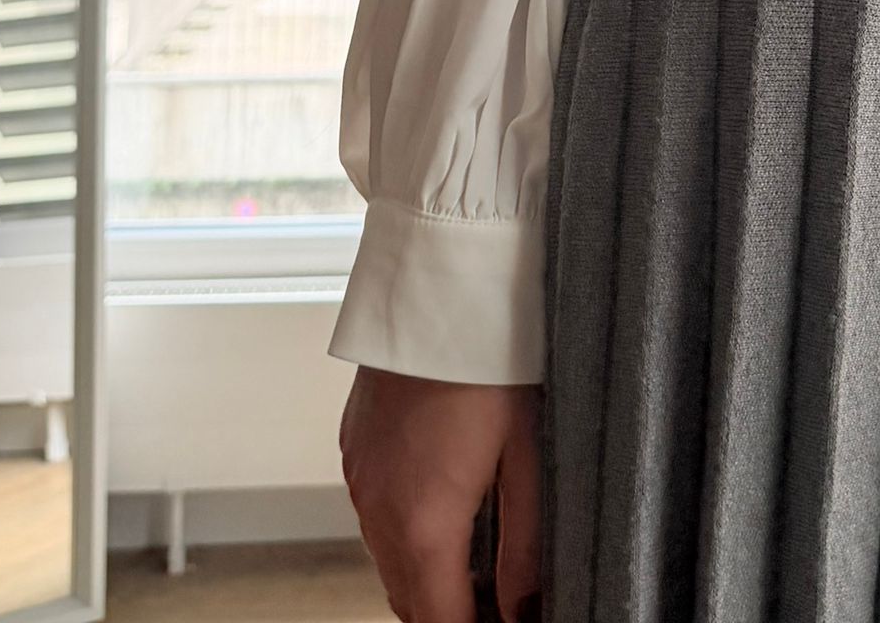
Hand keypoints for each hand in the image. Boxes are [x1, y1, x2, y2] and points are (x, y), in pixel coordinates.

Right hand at [339, 364, 542, 622]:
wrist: (436, 289)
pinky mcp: (354, 450)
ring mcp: (359, 480)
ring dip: (425, 576)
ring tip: (476, 566)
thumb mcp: (526, 457)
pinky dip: (404, 533)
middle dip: (449, 613)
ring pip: (387, 561)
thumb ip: (525, 545)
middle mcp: (378, 512)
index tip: (505, 622)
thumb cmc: (491, 363)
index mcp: (424, 525)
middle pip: (408, 602)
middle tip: (497, 602)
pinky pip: (374, 515)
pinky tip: (443, 508)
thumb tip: (522, 608)